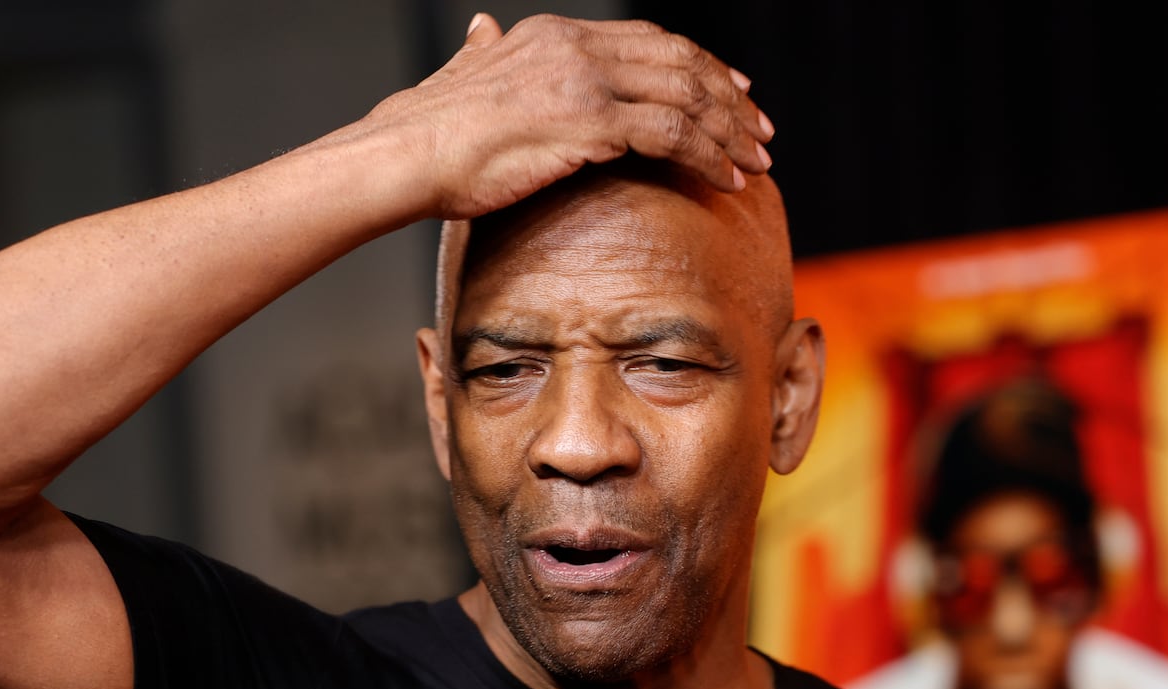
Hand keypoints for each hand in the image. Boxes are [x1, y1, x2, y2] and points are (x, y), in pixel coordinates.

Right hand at [364, 13, 774, 219]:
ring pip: (687, 96)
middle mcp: (577, 48)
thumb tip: (480, 31)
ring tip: (756, 161)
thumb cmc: (427, 131)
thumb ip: (482, 52)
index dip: (697, 64)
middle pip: (680, 62)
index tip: (729, 89)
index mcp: (555, 35)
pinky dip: (707, 156)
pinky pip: (672, 135)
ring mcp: (587, 81)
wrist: (407, 153)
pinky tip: (726, 179)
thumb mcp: (462, 74)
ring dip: (730, 131)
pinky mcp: (591, 122)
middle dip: (728, 97)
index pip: (649, 41)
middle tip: (759, 128)